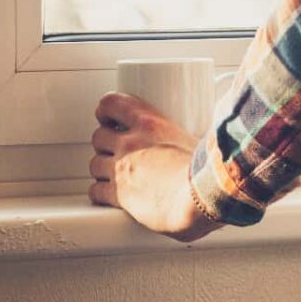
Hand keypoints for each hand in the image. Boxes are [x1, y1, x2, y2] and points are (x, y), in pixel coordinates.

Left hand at [89, 92, 223, 242]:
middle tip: (117, 150)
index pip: (111, 103)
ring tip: (116, 175)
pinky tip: (110, 197)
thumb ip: (187, 136)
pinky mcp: (118, 195)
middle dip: (105, 143)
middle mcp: (130, 143)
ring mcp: (121, 169)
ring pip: (94, 164)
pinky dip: (100, 194)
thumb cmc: (206, 171)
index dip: (105, 110)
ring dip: (102, 169)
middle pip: (98, 136)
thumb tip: (198, 139)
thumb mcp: (195, 139)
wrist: (200, 198)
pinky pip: (96, 192)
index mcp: (148, 123)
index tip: (109, 117)